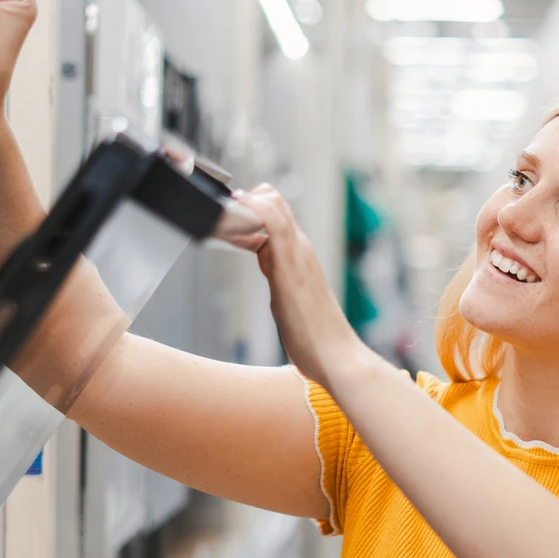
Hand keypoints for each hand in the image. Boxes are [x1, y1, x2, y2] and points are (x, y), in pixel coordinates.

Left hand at [222, 187, 372, 388]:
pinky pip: (274, 223)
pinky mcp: (291, 265)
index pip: (278, 217)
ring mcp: (299, 255)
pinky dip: (255, 209)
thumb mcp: (289, 298)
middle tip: (220, 210)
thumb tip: (267, 266)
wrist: (338, 358)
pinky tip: (237, 205)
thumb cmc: (316, 338)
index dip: (252, 210)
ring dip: (247, 200)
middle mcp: (302, 250)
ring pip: (274, 206)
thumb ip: (279, 278)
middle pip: (276, 203)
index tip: (227, 217)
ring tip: (222, 205)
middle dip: (246, 199)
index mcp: (301, 258)